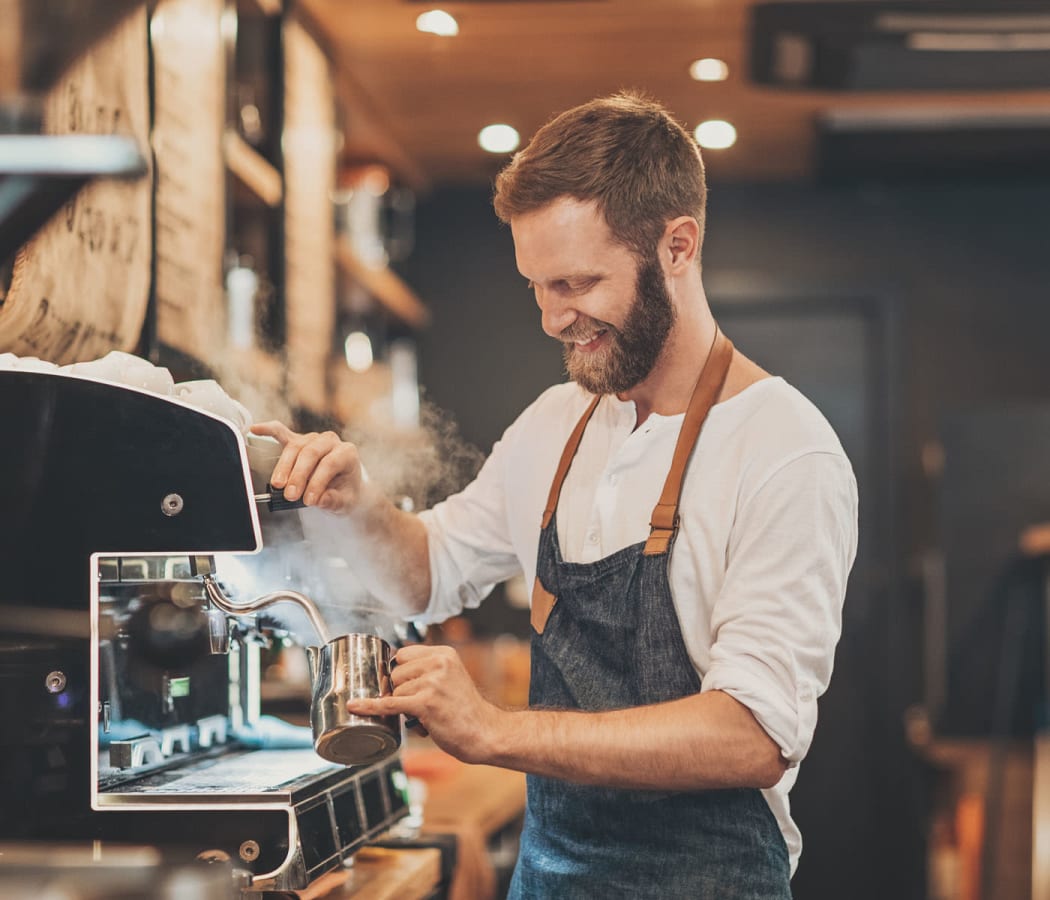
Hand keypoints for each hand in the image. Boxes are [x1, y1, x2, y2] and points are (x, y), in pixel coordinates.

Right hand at [249, 421, 363, 512]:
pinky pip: (281, 432)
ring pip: (295, 447)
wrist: (343, 486)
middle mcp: (330, 441)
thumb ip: (334, 500)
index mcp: (347, 453)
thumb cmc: (344, 492)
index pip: (330, 463)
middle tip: (290, 495)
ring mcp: (312, 438)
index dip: (317, 482)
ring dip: (284, 466)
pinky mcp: (297, 440)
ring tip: (278, 485)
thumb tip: (320, 500)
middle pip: (310, 453)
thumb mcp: (346, 501)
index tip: (309, 500)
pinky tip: (256, 430)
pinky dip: (269, 430)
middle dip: (298, 475)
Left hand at [347, 644, 503, 764]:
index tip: (402, 685)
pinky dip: (370, 706)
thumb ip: (427, 671)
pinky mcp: (425, 703)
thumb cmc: (466, 711)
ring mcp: (432, 682)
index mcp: (443, 654)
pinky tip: (356, 706)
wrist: (485, 733)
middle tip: (423, 706)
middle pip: (395, 673)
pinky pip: (389, 704)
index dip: (399, 673)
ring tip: (428, 717)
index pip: (402, 655)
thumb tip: (392, 675)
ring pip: (394, 691)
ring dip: (404, 708)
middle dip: (401, 692)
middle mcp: (438, 663)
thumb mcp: (451, 678)